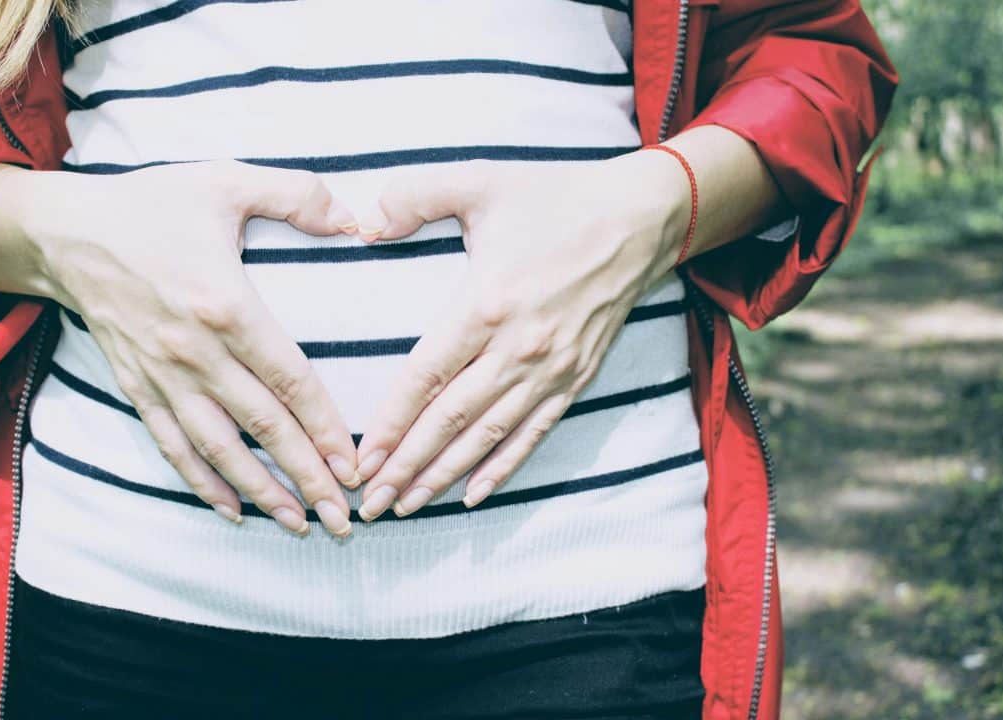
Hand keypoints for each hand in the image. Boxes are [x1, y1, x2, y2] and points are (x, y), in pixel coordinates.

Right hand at [26, 160, 362, 536]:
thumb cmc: (153, 204)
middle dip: (306, 476)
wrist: (67, 233)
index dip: (323, 426)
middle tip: (343, 518)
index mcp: (225, 305)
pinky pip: (173, 446)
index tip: (354, 464)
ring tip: (299, 524)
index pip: (289, 379)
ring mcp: (163, 376)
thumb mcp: (226, 180)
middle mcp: (195, 352)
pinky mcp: (138, 388)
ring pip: (218, 448)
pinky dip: (201, 483)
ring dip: (260, 492)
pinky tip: (232, 511)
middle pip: (262, 426)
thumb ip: (296, 194)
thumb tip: (355, 218)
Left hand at [353, 152, 689, 519]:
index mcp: (486, 304)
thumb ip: (415, 197)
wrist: (641, 218)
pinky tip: (473, 496)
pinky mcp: (576, 378)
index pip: (425, 378)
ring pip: (487, 436)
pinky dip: (502, 468)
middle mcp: (518, 347)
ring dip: (445, 476)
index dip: (391, 423)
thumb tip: (361, 221)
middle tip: (370, 503)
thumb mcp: (480, 181)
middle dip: (407, 465)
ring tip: (407, 505)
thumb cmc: (555, 199)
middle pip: (450, 420)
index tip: (362, 458)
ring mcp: (550, 369)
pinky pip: (533, 433)